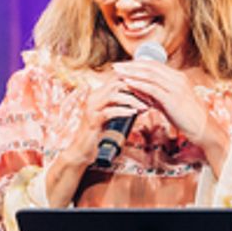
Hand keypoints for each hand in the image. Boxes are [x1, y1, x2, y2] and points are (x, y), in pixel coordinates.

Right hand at [44, 74, 145, 205]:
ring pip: (114, 95)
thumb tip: (142, 102)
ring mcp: (91, 108)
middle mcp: (93, 97)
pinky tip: (134, 114)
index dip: (135, 83)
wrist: (81, 151)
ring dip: (132, 100)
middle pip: (117, 83)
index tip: (150, 91)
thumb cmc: (98, 134)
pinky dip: (123, 111)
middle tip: (150, 98)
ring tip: (144, 107)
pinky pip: (109, 111)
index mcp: (98, 94)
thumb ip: (122, 107)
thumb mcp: (112, 117)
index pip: (118, 79)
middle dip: (136, 89)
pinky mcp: (92, 120)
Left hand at [112, 59, 227, 173]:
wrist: (203, 128)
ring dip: (132, 73)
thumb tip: (138, 89)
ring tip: (118, 72)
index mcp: (178, 77)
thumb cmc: (187, 117)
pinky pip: (153, 89)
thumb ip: (154, 95)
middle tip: (115, 65)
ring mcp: (176, 88)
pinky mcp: (173, 99)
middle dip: (131, 66)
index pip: (154, 65)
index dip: (137, 64)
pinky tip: (128, 83)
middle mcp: (177, 79)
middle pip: (150, 67)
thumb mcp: (168, 102)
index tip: (123, 65)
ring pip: (150, 75)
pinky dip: (139, 84)